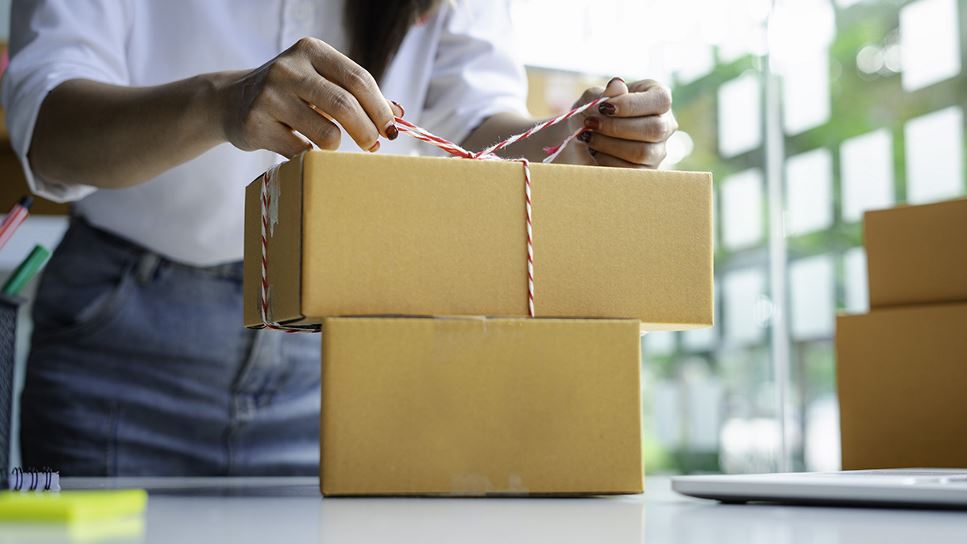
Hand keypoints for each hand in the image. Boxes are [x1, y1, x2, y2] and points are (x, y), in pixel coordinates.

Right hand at [218, 37, 403, 157]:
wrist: (231, 101)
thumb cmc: (290, 92)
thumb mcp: (321, 81)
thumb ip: (358, 94)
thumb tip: (398, 115)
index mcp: (311, 50)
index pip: (358, 79)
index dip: (380, 108)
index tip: (391, 130)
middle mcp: (288, 69)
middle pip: (345, 105)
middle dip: (367, 131)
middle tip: (373, 146)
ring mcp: (269, 96)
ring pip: (326, 133)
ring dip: (336, 146)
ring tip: (330, 142)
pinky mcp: (256, 124)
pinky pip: (301, 152)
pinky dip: (310, 155)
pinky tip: (302, 146)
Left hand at [567, 77, 676, 168]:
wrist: (580, 140)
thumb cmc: (592, 114)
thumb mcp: (592, 99)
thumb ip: (603, 93)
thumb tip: (617, 86)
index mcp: (658, 98)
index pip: (661, 100)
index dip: (632, 105)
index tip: (604, 107)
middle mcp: (665, 124)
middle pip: (655, 128)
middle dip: (617, 127)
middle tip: (590, 124)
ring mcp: (658, 150)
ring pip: (643, 152)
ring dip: (609, 145)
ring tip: (588, 138)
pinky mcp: (646, 171)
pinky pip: (633, 170)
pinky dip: (608, 162)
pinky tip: (594, 153)